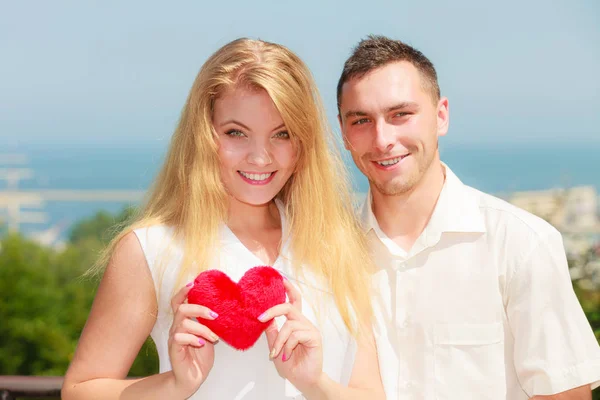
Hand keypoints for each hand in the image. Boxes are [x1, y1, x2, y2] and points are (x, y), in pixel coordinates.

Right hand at [167, 282, 219, 397]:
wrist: (193, 377)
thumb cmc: (200, 355)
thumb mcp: (209, 333)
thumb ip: (210, 322)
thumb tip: (223, 308)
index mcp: (184, 321)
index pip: (178, 302)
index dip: (183, 291)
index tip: (194, 284)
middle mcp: (176, 327)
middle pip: (181, 308)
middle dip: (199, 308)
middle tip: (215, 315)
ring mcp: (174, 338)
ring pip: (183, 323)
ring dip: (202, 328)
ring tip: (214, 337)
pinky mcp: (174, 349)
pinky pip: (179, 337)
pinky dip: (193, 338)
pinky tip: (202, 343)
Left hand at [261, 279, 323, 392]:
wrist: (303, 380)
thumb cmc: (291, 365)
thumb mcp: (275, 345)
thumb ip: (272, 331)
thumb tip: (264, 317)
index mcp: (295, 323)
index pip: (293, 301)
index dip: (288, 289)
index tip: (281, 279)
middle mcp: (303, 323)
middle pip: (289, 307)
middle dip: (273, 309)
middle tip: (260, 317)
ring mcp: (310, 329)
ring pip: (289, 325)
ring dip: (279, 341)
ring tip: (277, 354)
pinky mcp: (314, 337)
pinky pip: (296, 335)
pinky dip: (287, 346)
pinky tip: (287, 355)